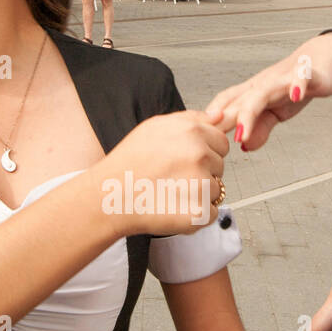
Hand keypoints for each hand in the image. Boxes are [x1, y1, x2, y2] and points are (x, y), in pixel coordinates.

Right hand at [92, 110, 228, 236]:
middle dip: (202, 172)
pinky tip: (174, 208)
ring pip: (215, 190)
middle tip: (173, 177)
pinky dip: (197, 214)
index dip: (204, 152)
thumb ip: (192, 119)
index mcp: (192, 132)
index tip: (183, 160)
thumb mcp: (155, 127)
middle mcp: (200, 155)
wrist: (110, 197)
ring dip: (199, 193)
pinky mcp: (199, 212)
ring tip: (170, 192)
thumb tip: (221, 116)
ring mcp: (201, 185)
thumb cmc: (130, 163)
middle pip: (219, 166)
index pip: (221, 142)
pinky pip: (211, 212)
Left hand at [206, 33, 331, 150]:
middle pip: (239, 100)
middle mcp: (264, 84)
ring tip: (242, 132)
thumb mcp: (277, 113)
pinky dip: (298, 84)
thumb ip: (261, 128)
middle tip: (213, 140)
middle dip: (224, 120)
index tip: (197, 137)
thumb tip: (244, 146)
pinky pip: (302, 77)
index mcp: (254, 93)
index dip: (210, 119)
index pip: (226, 103)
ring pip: (262, 92)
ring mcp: (284, 79)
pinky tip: (296, 95)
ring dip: (250, 111)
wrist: (324, 59)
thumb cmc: (295, 86)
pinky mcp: (308, 73)